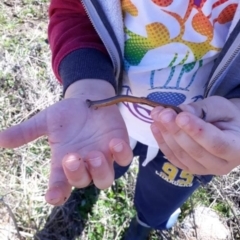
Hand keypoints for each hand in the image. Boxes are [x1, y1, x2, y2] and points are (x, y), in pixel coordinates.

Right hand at [0, 80, 131, 204]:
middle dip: (77, 174)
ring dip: (100, 170)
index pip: (60, 185)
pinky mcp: (119, 147)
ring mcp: (104, 157)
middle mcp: (85, 164)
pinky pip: (124, 159)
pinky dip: (121, 154)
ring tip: (93, 154)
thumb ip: (26, 132)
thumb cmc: (67, 114)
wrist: (89, 100)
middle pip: (83, 182)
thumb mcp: (46, 121)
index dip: (57, 193)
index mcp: (65, 162)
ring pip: (105, 178)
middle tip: (71, 158)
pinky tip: (115, 143)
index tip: (52, 195)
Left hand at [150, 96, 239, 174]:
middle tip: (162, 113)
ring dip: (166, 135)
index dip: (196, 131)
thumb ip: (203, 110)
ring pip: (182, 156)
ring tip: (156, 116)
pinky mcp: (190, 168)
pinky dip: (162, 142)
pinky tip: (154, 127)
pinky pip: (173, 158)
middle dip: (176, 130)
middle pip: (195, 151)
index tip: (180, 116)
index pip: (217, 144)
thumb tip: (181, 111)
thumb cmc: (227, 117)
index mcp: (238, 149)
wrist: (227, 130)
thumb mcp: (221, 107)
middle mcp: (222, 165)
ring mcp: (204, 170)